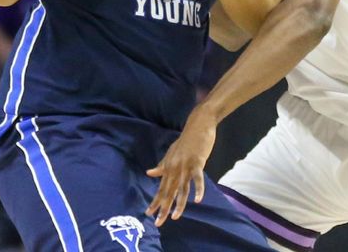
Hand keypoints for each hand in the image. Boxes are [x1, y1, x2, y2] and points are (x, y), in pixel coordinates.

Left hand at [145, 106, 216, 225]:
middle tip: (158, 223)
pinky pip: (197, 179)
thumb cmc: (187, 139)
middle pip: (168, 191)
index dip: (155, 201)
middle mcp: (174, 168)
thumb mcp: (171, 152)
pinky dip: (198, 189)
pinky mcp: (197, 162)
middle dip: (163, 208)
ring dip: (179, 203)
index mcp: (168, 167)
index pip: (161, 188)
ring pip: (181, 188)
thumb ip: (162, 164)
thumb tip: (149, 173)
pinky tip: (197, 200)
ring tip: (175, 217)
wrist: (198, 124)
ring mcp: (185, 166)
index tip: (148, 214)